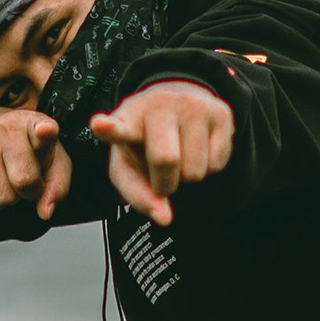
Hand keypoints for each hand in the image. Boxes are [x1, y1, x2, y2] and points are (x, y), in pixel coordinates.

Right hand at [0, 106, 74, 219]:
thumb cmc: (27, 149)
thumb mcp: (52, 160)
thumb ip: (57, 186)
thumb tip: (45, 212)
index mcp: (35, 124)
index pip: (43, 130)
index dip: (45, 132)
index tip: (46, 130)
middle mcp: (7, 129)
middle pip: (24, 181)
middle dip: (30, 191)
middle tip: (26, 176)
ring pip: (3, 197)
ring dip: (9, 196)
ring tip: (7, 175)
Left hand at [90, 81, 233, 225]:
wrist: (180, 103)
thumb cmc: (146, 142)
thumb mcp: (130, 167)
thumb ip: (138, 195)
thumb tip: (164, 218)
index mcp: (127, 119)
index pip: (118, 127)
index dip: (109, 128)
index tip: (100, 124)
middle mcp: (159, 105)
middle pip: (165, 160)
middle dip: (165, 183)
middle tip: (160, 177)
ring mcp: (192, 105)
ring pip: (195, 170)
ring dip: (187, 176)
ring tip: (181, 156)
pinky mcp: (220, 113)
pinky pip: (216, 164)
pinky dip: (207, 168)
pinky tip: (198, 149)